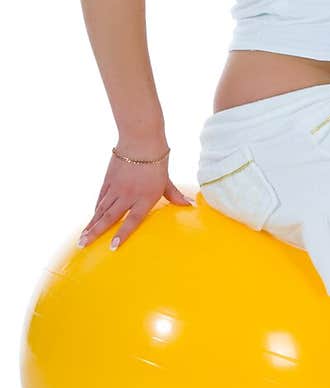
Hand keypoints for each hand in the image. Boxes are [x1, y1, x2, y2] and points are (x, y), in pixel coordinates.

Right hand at [78, 148, 194, 251]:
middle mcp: (128, 195)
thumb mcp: (166, 181)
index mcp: (145, 198)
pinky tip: (92, 218)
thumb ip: (174, 195)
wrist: (140, 141)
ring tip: (82, 237)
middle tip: (82, 245)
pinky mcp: (108, 180)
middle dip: (95, 233)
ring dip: (91, 224)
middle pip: (109, 217)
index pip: (132, 220)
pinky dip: (96, 209)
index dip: (122, 234)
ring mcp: (116, 188)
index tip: (112, 246)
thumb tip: (191, 205)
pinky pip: (100, 198)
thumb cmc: (157, 161)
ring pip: (101, 209)